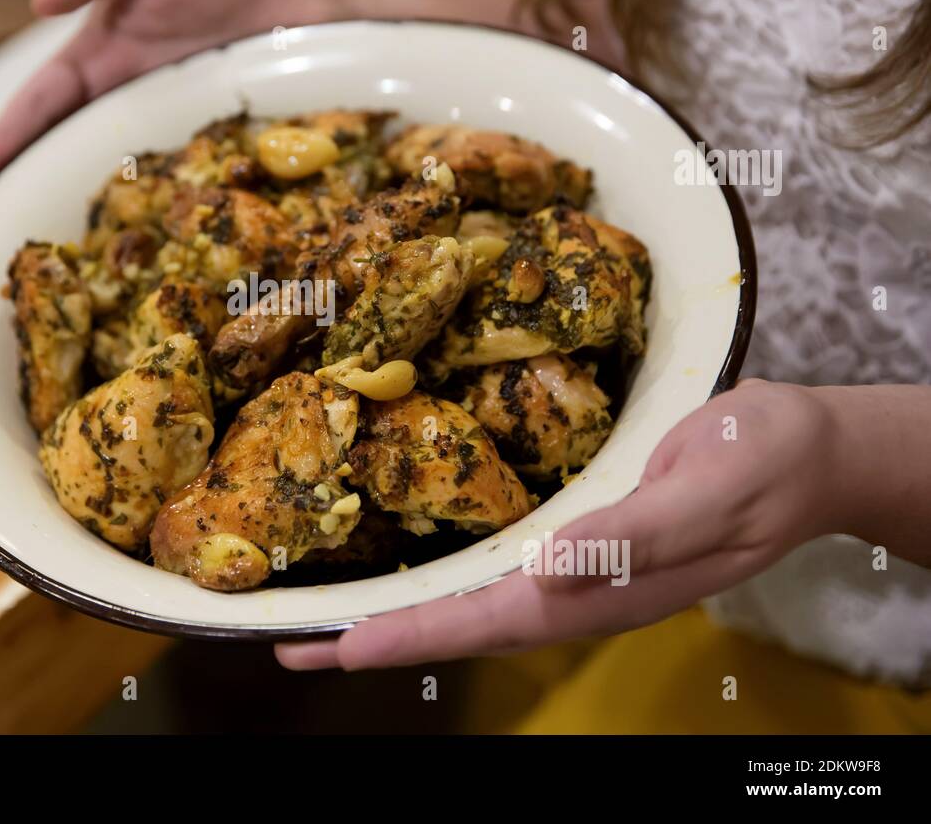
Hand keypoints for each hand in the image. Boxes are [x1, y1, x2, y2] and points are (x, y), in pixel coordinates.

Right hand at [0, 0, 549, 190]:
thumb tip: (41, 1)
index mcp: (104, 55)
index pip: (43, 102)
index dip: (8, 139)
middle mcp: (130, 99)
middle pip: (70, 149)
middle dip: (32, 187)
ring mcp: (170, 126)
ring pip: (116, 175)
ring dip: (85, 209)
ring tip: (53, 252)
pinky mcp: (211, 144)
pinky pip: (175, 182)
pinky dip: (152, 212)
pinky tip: (135, 245)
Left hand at [277, 379, 849, 669]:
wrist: (807, 453)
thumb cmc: (763, 463)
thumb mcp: (709, 488)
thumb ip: (631, 533)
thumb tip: (544, 574)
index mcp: (601, 588)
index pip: (486, 622)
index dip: (409, 636)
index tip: (337, 648)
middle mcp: (579, 590)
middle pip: (463, 625)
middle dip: (380, 640)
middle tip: (295, 645)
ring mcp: (580, 571)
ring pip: (474, 605)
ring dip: (403, 615)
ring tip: (330, 621)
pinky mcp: (584, 542)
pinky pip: (499, 572)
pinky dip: (446, 582)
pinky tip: (414, 572)